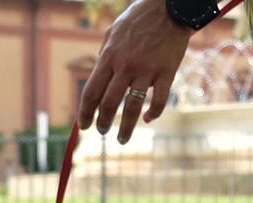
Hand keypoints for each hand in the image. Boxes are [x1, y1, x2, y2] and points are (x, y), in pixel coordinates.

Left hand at [77, 0, 191, 143]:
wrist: (169, 8)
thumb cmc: (139, 20)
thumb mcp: (113, 34)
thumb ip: (105, 57)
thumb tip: (98, 80)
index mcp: (109, 57)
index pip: (92, 92)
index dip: (85, 112)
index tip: (83, 125)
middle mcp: (125, 66)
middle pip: (109, 104)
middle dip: (102, 122)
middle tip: (102, 131)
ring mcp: (147, 70)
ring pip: (133, 107)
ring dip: (126, 128)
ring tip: (122, 139)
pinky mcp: (166, 72)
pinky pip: (159, 101)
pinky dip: (153, 114)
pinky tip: (148, 119)